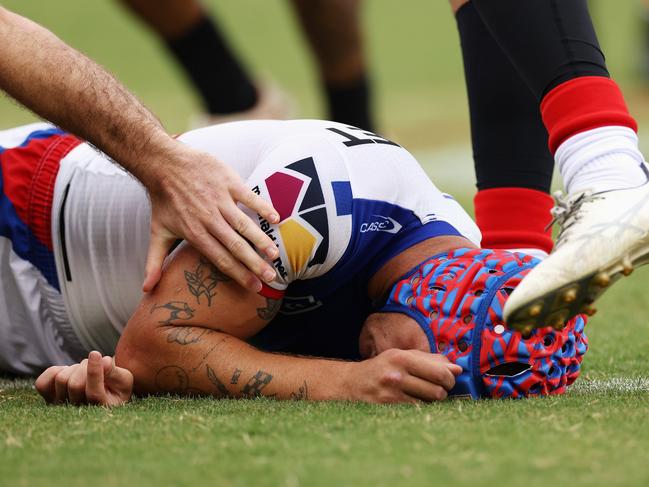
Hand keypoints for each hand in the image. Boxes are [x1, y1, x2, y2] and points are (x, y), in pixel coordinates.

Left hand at [34, 351, 133, 405]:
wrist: (103, 393)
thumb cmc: (116, 387)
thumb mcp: (124, 380)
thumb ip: (115, 372)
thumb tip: (104, 361)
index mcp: (102, 408)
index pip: (93, 392)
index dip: (94, 371)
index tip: (95, 353)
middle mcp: (79, 412)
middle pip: (75, 384)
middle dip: (85, 366)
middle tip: (95, 363)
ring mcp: (61, 407)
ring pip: (61, 380)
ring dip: (74, 368)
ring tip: (84, 370)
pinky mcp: (48, 399)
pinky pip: (42, 384)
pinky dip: (55, 371)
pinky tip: (68, 371)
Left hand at [142, 143, 279, 292]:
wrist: (163, 164)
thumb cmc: (163, 201)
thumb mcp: (158, 233)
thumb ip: (155, 263)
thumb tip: (147, 290)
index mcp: (195, 234)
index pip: (220, 259)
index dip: (238, 274)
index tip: (255, 287)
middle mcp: (208, 219)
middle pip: (235, 246)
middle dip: (254, 264)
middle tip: (271, 277)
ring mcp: (219, 200)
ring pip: (244, 224)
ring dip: (261, 239)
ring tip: (274, 254)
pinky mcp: (227, 182)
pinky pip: (249, 196)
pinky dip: (263, 207)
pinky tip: (276, 219)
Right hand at [344, 349, 462, 402]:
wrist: (351, 383)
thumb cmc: (382, 368)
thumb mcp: (402, 356)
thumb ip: (430, 360)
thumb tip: (457, 369)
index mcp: (401, 358)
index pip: (439, 372)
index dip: (450, 379)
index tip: (448, 380)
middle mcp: (396, 375)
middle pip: (437, 391)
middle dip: (443, 391)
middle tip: (438, 389)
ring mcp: (391, 395)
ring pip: (428, 404)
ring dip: (431, 401)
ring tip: (424, 395)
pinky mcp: (388, 409)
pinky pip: (416, 412)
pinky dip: (420, 409)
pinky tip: (413, 403)